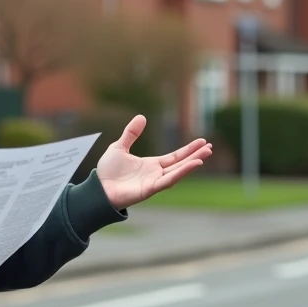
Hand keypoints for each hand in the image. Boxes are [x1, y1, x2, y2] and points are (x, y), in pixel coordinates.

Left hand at [96, 115, 212, 210]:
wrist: (98, 188)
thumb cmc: (107, 172)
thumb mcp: (119, 147)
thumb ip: (131, 133)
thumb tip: (142, 117)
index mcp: (151, 165)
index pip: (175, 157)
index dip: (188, 150)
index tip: (202, 142)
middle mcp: (156, 174)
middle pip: (180, 164)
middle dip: (195, 156)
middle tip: (210, 147)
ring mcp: (154, 182)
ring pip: (177, 172)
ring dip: (191, 164)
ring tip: (205, 155)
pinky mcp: (150, 189)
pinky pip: (168, 181)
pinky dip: (181, 173)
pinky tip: (192, 165)